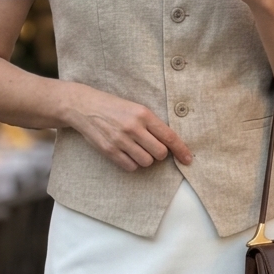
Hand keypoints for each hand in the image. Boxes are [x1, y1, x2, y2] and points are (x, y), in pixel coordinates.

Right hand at [64, 83, 191, 172]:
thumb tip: (169, 143)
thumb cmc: (113, 107)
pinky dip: (132, 163)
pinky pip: (131, 166)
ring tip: (136, 149)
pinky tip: (126, 153)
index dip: (181, 150)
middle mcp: (133, 127)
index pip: (169, 136)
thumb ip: (151, 124)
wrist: (84, 106)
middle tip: (150, 147)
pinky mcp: (110, 150)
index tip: (188, 160)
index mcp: (143, 114)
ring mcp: (121, 140)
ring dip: (145, 159)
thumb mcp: (135, 108)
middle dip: (159, 154)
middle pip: (160, 153)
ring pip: (146, 162)